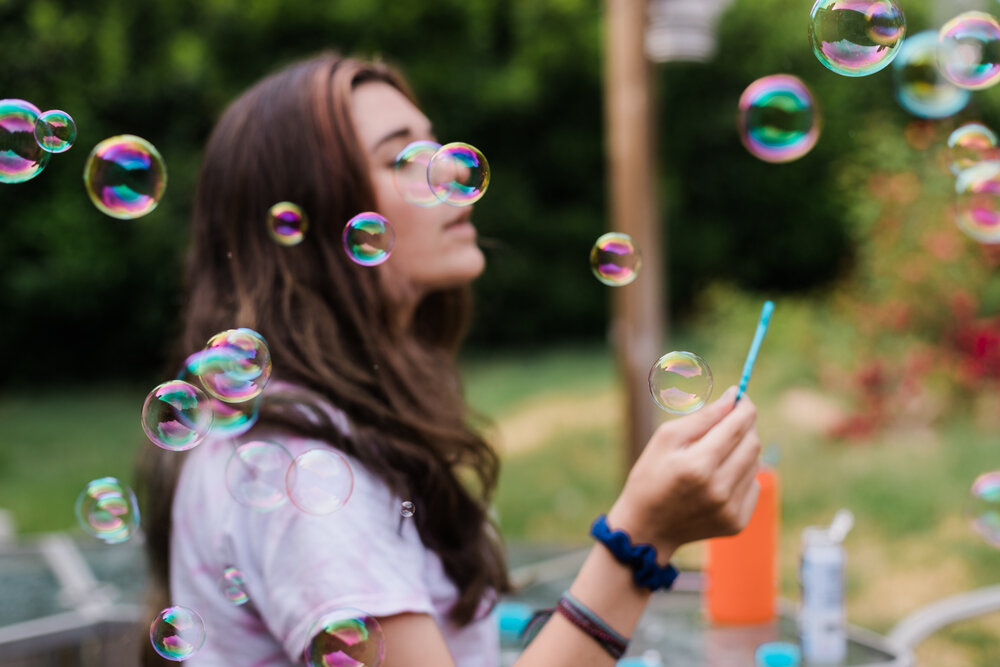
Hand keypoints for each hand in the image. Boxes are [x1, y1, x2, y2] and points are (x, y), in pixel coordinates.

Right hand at [607, 386, 760, 558]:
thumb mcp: (665, 439)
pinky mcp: (738, 523)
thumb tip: (734, 398)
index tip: (741, 398)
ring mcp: (730, 510)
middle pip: (753, 443)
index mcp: (698, 465)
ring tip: (715, 455)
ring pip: (756, 464)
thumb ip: (702, 417)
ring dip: (741, 451)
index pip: (739, 426)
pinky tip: (717, 480)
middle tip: (727, 423)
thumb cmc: (651, 476)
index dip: (745, 407)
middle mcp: (719, 489)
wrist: (647, 529)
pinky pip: (753, 486)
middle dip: (744, 427)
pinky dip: (741, 476)